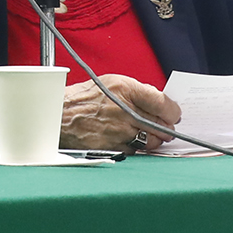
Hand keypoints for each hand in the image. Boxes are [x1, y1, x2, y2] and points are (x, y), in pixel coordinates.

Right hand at [59, 74, 178, 150]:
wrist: (58, 116)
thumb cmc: (82, 98)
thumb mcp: (111, 82)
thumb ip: (137, 91)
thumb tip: (158, 101)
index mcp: (126, 90)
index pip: (163, 103)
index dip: (173, 110)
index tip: (174, 113)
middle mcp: (125, 111)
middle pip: (162, 125)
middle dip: (167, 126)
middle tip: (165, 125)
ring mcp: (120, 132)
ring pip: (152, 141)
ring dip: (155, 138)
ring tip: (149, 133)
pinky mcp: (114, 148)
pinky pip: (137, 150)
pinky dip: (138, 146)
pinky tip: (132, 140)